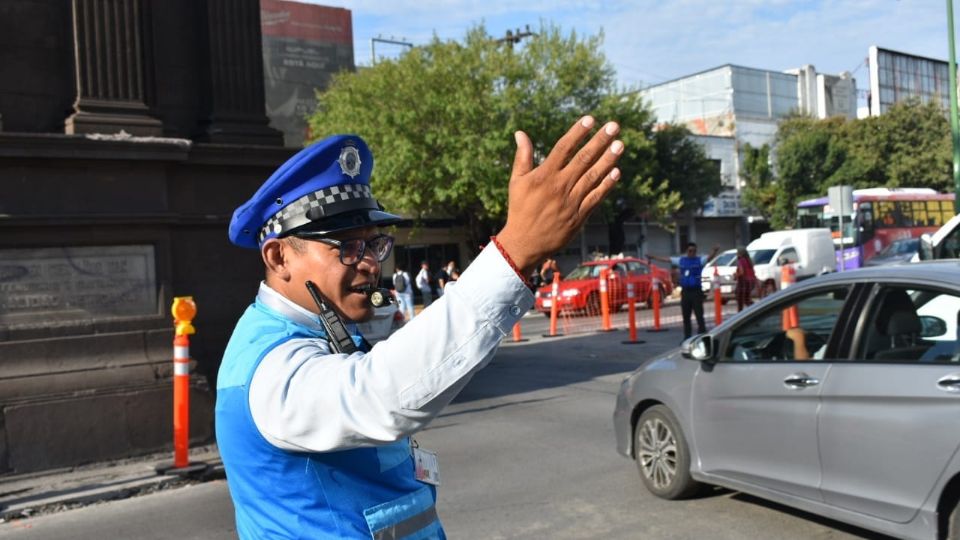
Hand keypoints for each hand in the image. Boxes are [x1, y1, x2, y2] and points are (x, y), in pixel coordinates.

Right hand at [497, 116, 622, 272]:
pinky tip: (616, 172)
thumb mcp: (516, 182)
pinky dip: (607, 185)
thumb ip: (522, 157)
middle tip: (614, 126)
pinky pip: (596, 197)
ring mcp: (571, 201)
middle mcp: (559, 186)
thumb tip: (520, 133)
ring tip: (620, 145)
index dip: (578, 132)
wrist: (525, 243)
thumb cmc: (520, 209)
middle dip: (600, 141)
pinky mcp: (579, 216)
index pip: (564, 148)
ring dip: (608, 160)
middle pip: (583, 159)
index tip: (591, 119)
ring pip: (593, 176)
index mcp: (544, 175)